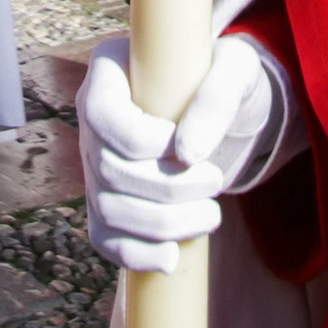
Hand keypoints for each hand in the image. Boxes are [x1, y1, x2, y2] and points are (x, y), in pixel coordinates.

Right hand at [80, 35, 275, 274]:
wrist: (219, 107)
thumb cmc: (224, 77)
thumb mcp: (235, 68)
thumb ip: (217, 96)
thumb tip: (188, 153)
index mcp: (109, 70)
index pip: (103, 115)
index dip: (142, 142)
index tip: (190, 151)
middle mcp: (91, 116)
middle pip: (108, 169)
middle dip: (168, 188)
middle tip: (216, 182)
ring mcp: (93, 160)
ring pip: (107, 209)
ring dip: (161, 225)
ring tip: (210, 216)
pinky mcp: (105, 198)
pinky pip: (104, 237)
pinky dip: (136, 255)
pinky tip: (172, 258)